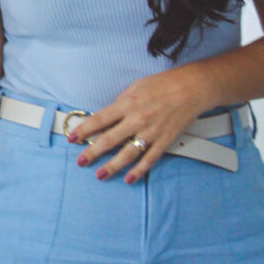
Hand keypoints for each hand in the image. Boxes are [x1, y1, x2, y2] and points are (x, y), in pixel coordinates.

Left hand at [68, 68, 205, 183]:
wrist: (190, 89)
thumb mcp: (135, 88)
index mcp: (127, 104)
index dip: (84, 130)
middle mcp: (137, 120)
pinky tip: (129, 178)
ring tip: (100, 174)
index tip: (72, 138)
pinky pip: (149, 159)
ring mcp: (151, 132)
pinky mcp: (164, 141)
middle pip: (109, 139)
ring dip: (112, 166)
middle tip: (81, 161)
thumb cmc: (162, 85)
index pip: (99, 120)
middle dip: (92, 152)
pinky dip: (139, 171)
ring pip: (127, 154)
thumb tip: (106, 117)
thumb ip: (120, 104)